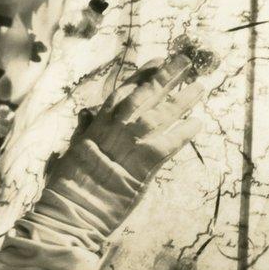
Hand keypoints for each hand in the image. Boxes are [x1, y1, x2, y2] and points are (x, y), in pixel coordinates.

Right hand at [65, 52, 205, 184]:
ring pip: (161, 115)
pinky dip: (183, 132)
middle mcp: (116, 128)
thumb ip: (85, 130)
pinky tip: (197, 123)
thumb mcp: (74, 150)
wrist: (72, 208)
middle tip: (185, 61)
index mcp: (98, 123)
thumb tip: (86, 114)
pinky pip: (169, 143)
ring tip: (199, 87)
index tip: (157, 61)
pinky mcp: (144, 164)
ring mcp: (130, 144)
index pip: (124, 91)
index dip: (142, 75)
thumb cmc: (69, 184)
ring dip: (182, 100)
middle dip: (166, 77)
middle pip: (145, 95)